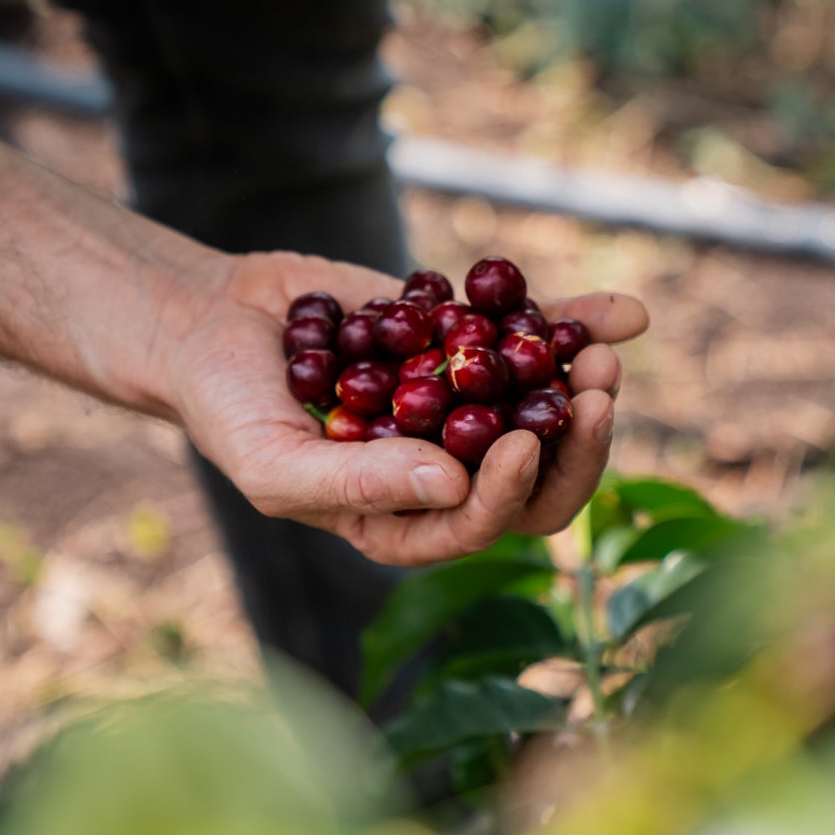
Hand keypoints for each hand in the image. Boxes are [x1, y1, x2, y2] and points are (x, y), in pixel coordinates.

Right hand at [164, 250, 647, 565]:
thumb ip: (361, 482)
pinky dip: (579, 320)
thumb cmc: (226, 409)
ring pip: (544, 405)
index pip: (478, 524)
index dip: (511, 490)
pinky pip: (531, 335)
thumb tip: (456, 486)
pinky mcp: (463, 342)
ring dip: (584, 382)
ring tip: (606, 350)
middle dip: (574, 441)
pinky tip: (626, 310)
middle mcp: (444, 468)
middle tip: (598, 390)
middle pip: (534, 477)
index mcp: (404, 521)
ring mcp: (459, 403)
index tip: (522, 438)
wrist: (209, 323)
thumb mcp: (275, 461)